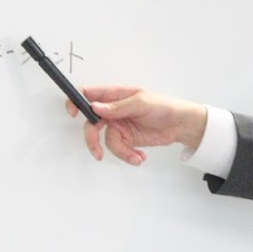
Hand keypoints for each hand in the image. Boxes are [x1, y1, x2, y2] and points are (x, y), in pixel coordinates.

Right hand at [68, 85, 207, 165]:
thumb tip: (96, 107)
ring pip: (107, 142)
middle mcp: (114, 111)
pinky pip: (119, 150)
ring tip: (137, 156)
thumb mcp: (142, 103)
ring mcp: (119, 126)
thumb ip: (118, 107)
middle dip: (93, 140)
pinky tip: (141, 156)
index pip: (89, 95)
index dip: (76, 102)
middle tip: (97, 152)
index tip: (72, 112)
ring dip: (121, 152)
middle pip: (92, 124)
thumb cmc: (164, 107)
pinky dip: (129, 156)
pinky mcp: (127, 140)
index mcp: (115, 95)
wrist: (180, 126)